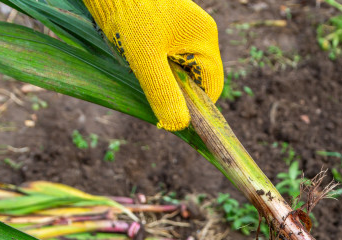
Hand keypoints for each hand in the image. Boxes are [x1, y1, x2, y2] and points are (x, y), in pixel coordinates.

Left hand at [83, 0, 223, 130]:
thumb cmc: (130, 13)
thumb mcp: (146, 59)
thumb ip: (164, 92)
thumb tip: (179, 125)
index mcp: (204, 40)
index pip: (211, 87)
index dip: (194, 106)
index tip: (170, 113)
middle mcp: (199, 33)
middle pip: (194, 77)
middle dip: (172, 88)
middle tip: (147, 85)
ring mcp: (183, 27)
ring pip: (177, 66)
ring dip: (159, 74)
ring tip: (136, 64)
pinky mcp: (165, 24)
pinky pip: (165, 53)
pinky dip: (150, 60)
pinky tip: (132, 53)